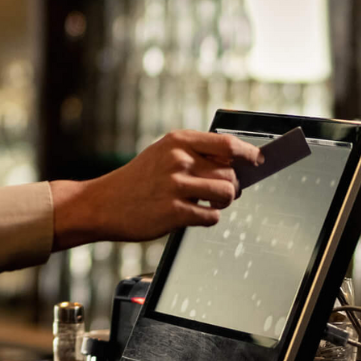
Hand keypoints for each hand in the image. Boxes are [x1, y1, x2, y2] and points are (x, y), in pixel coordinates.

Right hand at [51, 130, 263, 249]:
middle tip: (220, 191)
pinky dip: (207, 219)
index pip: (226, 144)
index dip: (249, 153)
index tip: (258, 161)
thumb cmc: (136, 180)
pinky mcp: (174, 212)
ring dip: (223, 202)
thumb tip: (236, 164)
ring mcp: (175, 185)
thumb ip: (194, 154)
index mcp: (176, 141)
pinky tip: (192, 215)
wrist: (102, 203)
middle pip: (230, 172)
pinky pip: (211, 217)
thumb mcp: (161, 154)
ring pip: (226, 193)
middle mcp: (177, 160)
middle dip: (232, 185)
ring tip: (208, 203)